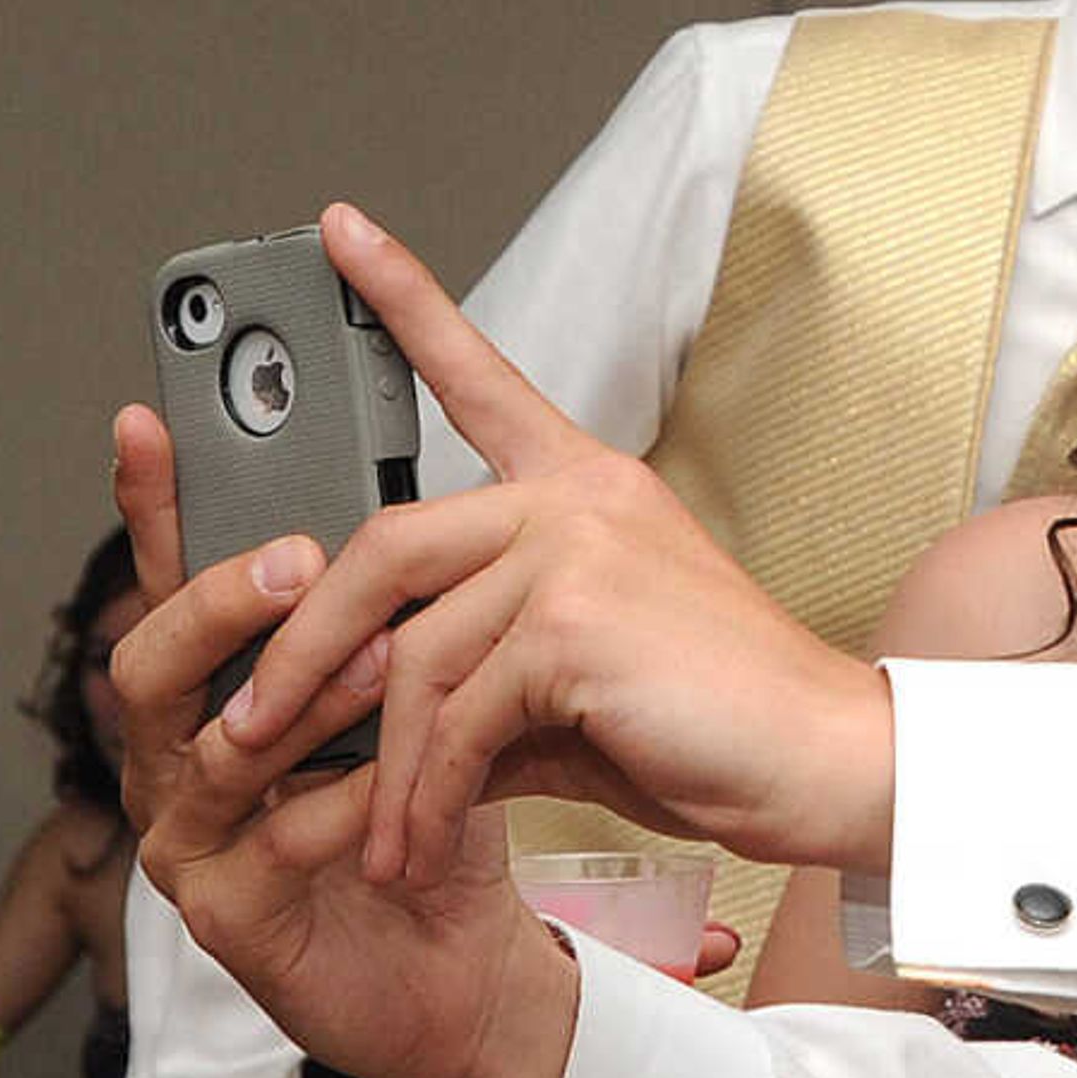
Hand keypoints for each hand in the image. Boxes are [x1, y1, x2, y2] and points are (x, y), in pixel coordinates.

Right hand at [107, 390, 579, 1077]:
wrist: (469, 968)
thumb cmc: (436, 821)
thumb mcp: (423, 697)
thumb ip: (395, 614)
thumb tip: (420, 497)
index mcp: (222, 692)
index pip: (173, 584)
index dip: (152, 507)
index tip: (149, 421)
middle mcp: (182, 761)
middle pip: (151, 661)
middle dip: (221, 603)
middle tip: (302, 559)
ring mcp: (191, 842)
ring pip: (212, 749)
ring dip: (301, 699)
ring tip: (381, 661)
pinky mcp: (227, 918)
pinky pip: (271, 842)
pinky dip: (336, 804)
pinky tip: (391, 783)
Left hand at [203, 205, 898, 886]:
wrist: (825, 762)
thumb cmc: (714, 726)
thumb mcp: (577, 686)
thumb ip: (480, 673)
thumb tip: (371, 716)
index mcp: (584, 488)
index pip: (479, 376)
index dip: (404, 300)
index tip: (341, 232)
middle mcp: (575, 499)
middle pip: (380, 545)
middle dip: (302, 650)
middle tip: (251, 728)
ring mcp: (575, 551)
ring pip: (410, 651)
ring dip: (373, 763)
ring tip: (369, 836)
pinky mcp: (575, 624)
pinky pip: (453, 716)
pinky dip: (422, 797)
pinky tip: (417, 846)